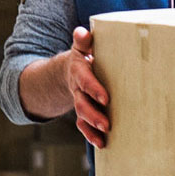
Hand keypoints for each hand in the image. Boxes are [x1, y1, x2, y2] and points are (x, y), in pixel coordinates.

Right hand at [63, 27, 110, 147]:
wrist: (69, 71)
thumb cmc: (84, 57)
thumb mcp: (81, 47)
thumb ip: (83, 41)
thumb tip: (82, 31)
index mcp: (79, 72)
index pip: (85, 80)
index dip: (93, 89)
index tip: (105, 98)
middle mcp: (77, 89)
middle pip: (81, 103)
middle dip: (93, 115)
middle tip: (106, 124)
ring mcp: (79, 102)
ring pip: (82, 116)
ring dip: (91, 128)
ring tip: (103, 137)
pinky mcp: (83, 113)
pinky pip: (84, 125)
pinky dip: (91, 135)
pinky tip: (102, 144)